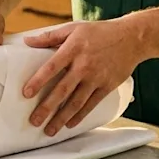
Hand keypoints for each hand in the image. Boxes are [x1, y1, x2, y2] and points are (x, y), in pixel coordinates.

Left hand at [21, 19, 142, 135]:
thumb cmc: (99, 32)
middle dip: (47, 107)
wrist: (132, 38)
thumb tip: (27, 41)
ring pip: (76, 102)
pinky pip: (91, 104)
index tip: (26, 93)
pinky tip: (69, 124)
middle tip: (34, 121)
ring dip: (62, 118)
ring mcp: (96, 78)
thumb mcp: (73, 28)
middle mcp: (84, 65)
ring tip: (49, 130)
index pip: (52, 67)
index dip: (38, 81)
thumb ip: (49, 36)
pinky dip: (80, 116)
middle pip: (62, 90)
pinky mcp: (107, 86)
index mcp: (73, 49)